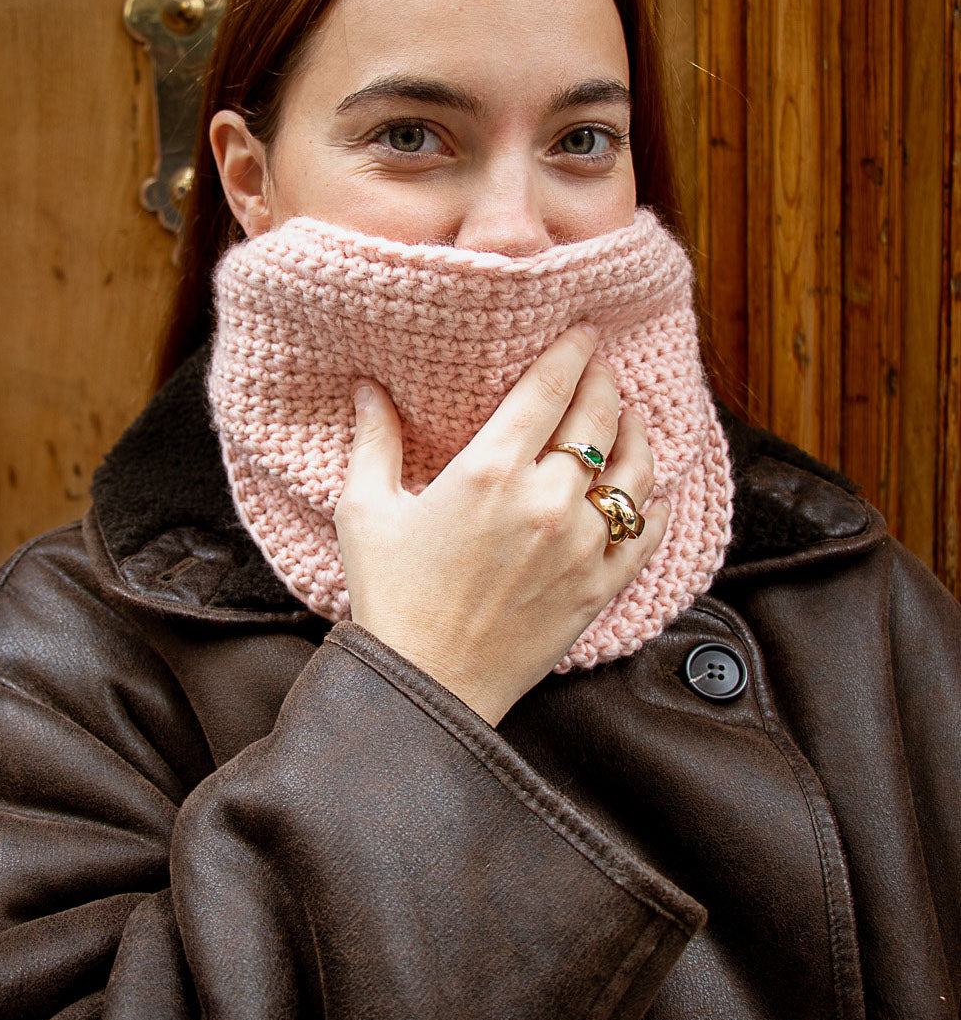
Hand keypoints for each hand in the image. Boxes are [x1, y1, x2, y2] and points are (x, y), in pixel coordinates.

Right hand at [334, 324, 669, 725]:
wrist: (427, 687)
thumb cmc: (389, 599)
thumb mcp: (364, 512)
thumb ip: (374, 441)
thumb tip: (369, 388)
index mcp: (489, 471)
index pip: (549, 389)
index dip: (572, 352)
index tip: (584, 332)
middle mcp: (547, 500)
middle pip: (598, 419)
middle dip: (604, 382)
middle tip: (602, 367)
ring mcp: (582, 546)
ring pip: (635, 471)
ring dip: (638, 434)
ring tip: (632, 417)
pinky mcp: (600, 587)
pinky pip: (646, 533)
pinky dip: (654, 504)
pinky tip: (651, 492)